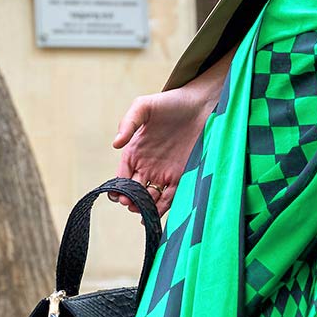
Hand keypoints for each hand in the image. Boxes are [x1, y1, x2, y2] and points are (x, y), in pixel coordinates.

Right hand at [111, 60, 228, 220]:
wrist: (201, 104)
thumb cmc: (170, 103)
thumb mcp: (144, 107)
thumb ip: (128, 123)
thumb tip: (115, 144)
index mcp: (135, 152)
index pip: (122, 175)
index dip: (119, 187)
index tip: (119, 195)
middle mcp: (147, 165)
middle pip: (135, 190)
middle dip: (131, 200)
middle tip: (131, 204)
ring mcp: (164, 172)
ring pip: (151, 197)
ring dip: (145, 206)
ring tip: (143, 210)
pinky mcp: (182, 176)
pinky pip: (170, 197)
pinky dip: (162, 207)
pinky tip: (156, 213)